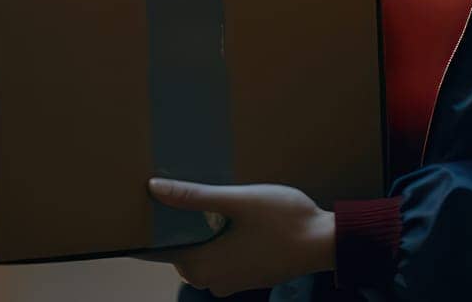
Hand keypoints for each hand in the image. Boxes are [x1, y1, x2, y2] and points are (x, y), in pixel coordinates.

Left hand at [137, 179, 334, 297]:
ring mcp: (232, 282)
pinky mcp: (248, 277)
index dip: (153, 231)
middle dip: (178, 230)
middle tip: (178, 198)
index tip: (146, 211)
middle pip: (181, 254)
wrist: (325, 242)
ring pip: (202, 258)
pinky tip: (227, 221)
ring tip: (204, 205)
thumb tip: (155, 189)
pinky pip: (220, 261)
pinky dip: (217, 244)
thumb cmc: (284, 219)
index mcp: (206, 264)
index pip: (162, 252)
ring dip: (199, 236)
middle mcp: (215, 280)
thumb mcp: (237, 200)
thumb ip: (195, 196)